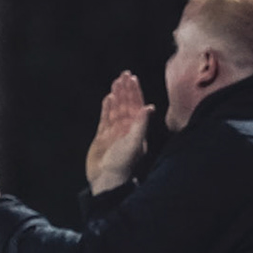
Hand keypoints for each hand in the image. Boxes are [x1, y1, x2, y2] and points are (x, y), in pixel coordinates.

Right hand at [85, 71, 153, 193]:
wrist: (107, 178)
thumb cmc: (124, 163)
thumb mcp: (135, 143)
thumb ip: (141, 124)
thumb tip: (149, 107)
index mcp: (136, 129)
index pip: (136, 106)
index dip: (135, 92)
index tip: (133, 78)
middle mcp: (126, 129)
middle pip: (126, 104)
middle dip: (125, 90)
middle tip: (124, 74)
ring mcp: (114, 132)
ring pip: (116, 109)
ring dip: (116, 96)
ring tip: (116, 82)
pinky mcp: (102, 137)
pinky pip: (105, 118)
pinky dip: (106, 108)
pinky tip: (107, 98)